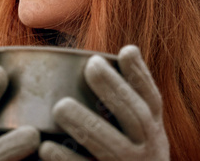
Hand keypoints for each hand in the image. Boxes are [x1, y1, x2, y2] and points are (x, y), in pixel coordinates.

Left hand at [39, 45, 168, 160]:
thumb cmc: (133, 155)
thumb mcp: (142, 129)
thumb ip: (134, 95)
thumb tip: (129, 49)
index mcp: (153, 132)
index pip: (151, 100)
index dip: (140, 76)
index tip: (124, 52)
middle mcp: (148, 151)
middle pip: (134, 117)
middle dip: (114, 90)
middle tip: (91, 66)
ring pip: (112, 147)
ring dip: (87, 124)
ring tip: (61, 106)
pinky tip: (47, 148)